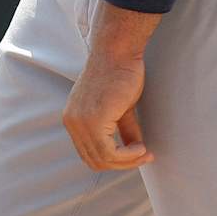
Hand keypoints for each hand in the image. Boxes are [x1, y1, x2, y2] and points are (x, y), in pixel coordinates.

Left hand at [62, 48, 153, 170]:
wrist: (118, 51)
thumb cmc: (120, 73)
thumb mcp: (120, 110)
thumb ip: (122, 131)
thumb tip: (134, 152)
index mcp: (72, 118)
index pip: (88, 154)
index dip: (114, 160)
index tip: (137, 155)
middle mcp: (71, 122)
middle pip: (94, 161)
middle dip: (122, 164)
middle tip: (144, 156)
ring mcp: (80, 122)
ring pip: (103, 159)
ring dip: (128, 161)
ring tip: (144, 152)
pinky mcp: (93, 120)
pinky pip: (110, 152)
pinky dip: (128, 155)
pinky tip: (141, 147)